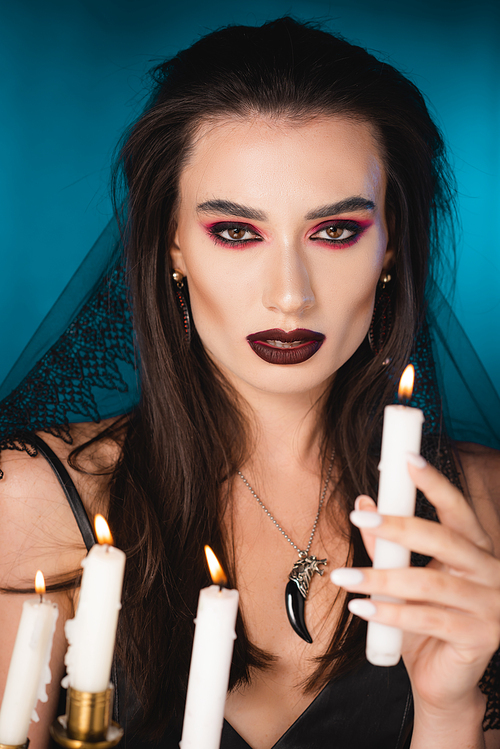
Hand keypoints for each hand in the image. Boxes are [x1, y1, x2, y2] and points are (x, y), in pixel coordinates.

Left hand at [330, 455, 499, 736]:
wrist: (445, 680)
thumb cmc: (424, 621)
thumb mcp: (404, 577)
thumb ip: (387, 544)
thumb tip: (363, 502)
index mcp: (475, 549)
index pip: (456, 509)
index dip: (433, 483)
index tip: (406, 459)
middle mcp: (490, 571)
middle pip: (443, 540)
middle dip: (398, 525)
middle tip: (360, 517)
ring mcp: (490, 605)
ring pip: (427, 583)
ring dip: (379, 577)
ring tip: (342, 576)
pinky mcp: (479, 637)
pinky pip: (426, 619)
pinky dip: (388, 613)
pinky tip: (359, 607)